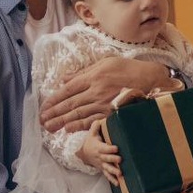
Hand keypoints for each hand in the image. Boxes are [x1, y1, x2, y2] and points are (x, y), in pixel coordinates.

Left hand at [41, 56, 176, 132]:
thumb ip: (83, 73)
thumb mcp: (104, 63)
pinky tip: (68, 129)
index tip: (44, 106)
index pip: (68, 90)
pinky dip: (79, 126)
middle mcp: (96, 91)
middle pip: (70, 104)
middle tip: (42, 120)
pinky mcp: (112, 113)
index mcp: (93, 77)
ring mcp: (104, 104)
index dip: (54, 99)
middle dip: (54, 113)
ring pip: (78, 114)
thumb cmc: (128, 69)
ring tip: (50, 127)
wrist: (150, 79)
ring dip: (62, 121)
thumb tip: (65, 79)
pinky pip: (93, 121)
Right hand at [77, 121, 121, 186]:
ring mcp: (102, 164)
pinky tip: (118, 183)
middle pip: (107, 159)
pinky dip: (112, 180)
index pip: (104, 148)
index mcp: (98, 148)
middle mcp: (100, 157)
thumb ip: (95, 127)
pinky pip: (107, 175)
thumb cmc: (90, 142)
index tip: (116, 148)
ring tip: (120, 174)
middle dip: (113, 159)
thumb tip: (99, 120)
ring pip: (108, 168)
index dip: (110, 148)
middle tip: (120, 160)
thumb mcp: (91, 134)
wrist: (83, 154)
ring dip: (114, 171)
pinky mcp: (103, 169)